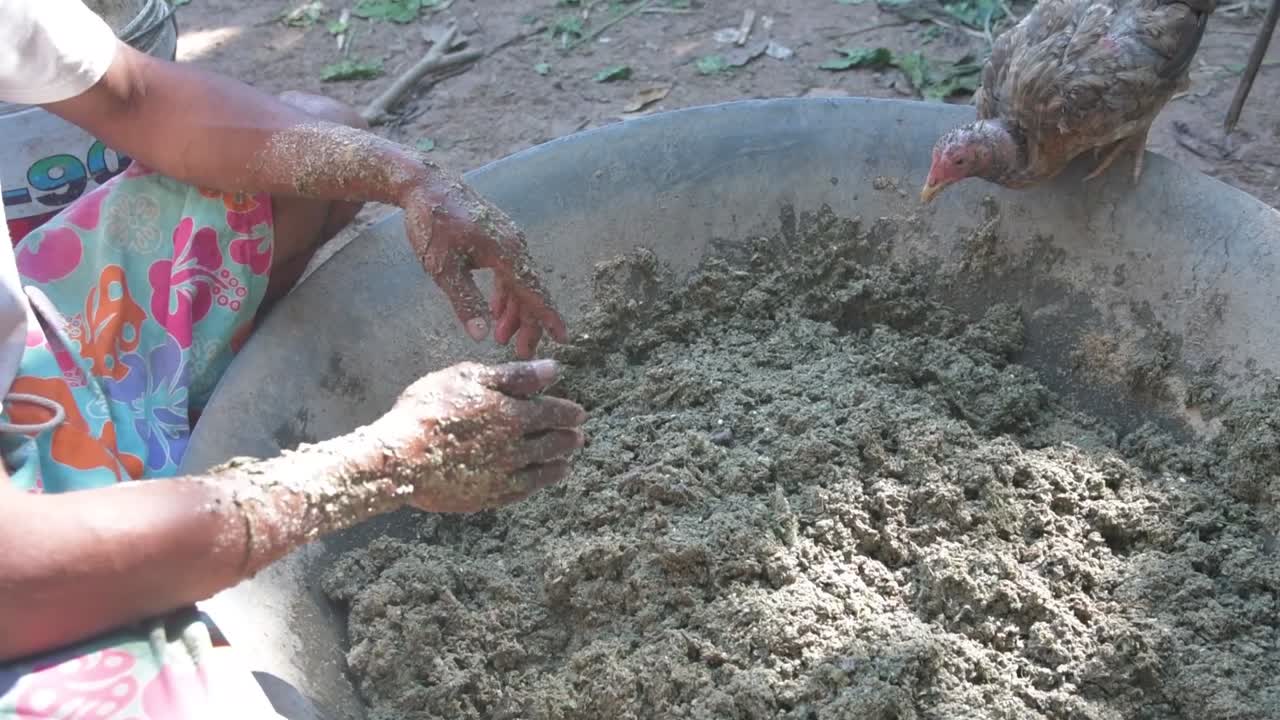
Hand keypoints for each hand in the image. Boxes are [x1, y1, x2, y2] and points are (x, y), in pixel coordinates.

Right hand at [374, 359, 585, 512]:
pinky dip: (536, 485)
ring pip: (541, 470)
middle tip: (579, 437)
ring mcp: (502, 475)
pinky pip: (521, 491)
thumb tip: (554, 370)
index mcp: (513, 415)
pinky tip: (538, 482)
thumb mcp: (469, 378)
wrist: (400, 458)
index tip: (580, 414)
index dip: (569, 412)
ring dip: (557, 464)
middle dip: (569, 438)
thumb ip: (514, 376)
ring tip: (566, 461)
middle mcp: (515, 448)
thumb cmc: (429, 410)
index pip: (553, 413)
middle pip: (552, 443)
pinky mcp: (487, 496)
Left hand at [402, 178, 568, 358]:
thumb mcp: (442, 268)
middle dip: (528, 323)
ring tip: (502, 337)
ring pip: (520, 281)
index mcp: (505, 252)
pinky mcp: (498, 237)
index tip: (563, 338)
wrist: (425, 183)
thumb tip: (481, 336)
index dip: (547, 317)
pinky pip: (509, 270)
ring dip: (514, 310)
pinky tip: (496, 310)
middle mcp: (514, 245)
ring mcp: (508, 239)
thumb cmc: (431, 223)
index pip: (533, 291)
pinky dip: (505, 292)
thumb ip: (464, 301)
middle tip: (521, 352)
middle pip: (530, 290)